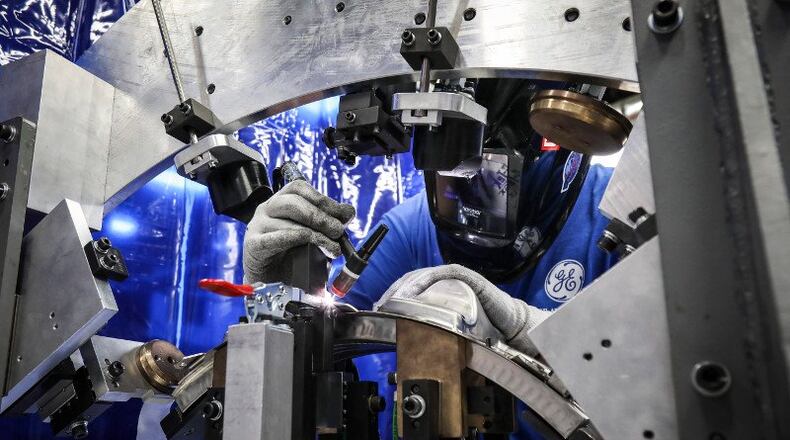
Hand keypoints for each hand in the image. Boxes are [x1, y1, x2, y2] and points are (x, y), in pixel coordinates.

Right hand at [243, 180, 354, 283]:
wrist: (269, 281)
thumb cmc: (291, 255)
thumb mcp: (312, 236)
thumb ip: (327, 224)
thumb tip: (348, 212)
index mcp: (280, 201)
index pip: (299, 188)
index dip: (323, 198)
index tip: (343, 213)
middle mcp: (267, 209)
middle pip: (293, 202)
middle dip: (321, 216)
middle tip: (338, 231)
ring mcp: (257, 226)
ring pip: (286, 222)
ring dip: (314, 233)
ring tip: (332, 247)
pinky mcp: (253, 244)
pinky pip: (275, 239)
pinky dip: (297, 240)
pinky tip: (312, 247)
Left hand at [374, 264, 550, 355]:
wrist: (511, 327)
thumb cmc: (482, 328)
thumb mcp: (448, 327)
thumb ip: (431, 326)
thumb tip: (403, 337)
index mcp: (437, 289)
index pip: (408, 286)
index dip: (391, 294)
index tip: (377, 307)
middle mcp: (444, 280)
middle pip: (411, 278)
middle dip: (393, 290)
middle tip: (381, 304)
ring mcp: (455, 276)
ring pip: (423, 274)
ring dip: (406, 285)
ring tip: (394, 299)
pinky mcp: (467, 276)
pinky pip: (443, 273)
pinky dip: (428, 280)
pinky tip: (416, 291)